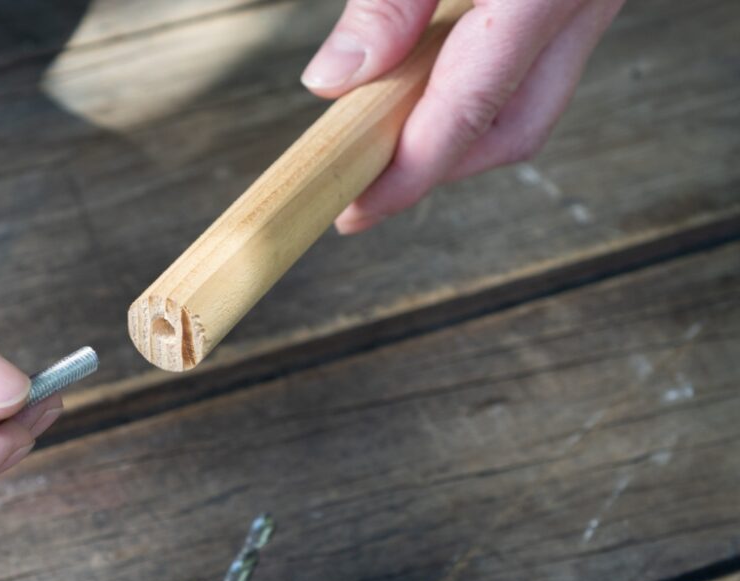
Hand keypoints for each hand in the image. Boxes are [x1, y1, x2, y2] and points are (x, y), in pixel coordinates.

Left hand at [302, 0, 624, 232]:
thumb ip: (392, 3)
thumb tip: (333, 82)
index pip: (468, 111)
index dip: (406, 175)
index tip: (353, 210)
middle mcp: (588, 1)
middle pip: (512, 130)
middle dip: (433, 170)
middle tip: (363, 194)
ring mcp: (596, 0)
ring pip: (528, 105)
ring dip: (455, 135)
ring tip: (385, 143)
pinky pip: (536, 67)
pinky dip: (478, 91)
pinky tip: (428, 88)